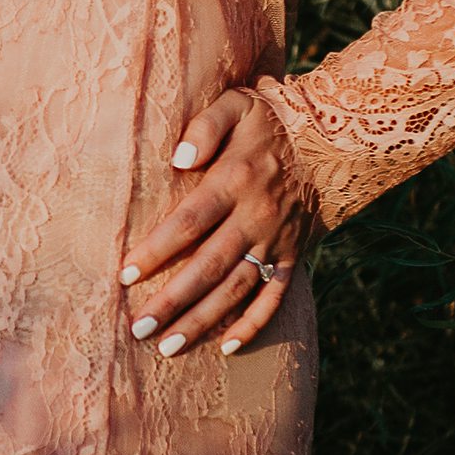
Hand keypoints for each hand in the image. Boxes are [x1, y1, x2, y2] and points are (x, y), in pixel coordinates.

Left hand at [120, 86, 316, 358]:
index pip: (189, 222)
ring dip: (203, 321)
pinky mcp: (293, 257)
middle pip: (209, 267)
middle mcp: (256, 217)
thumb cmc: (268, 121)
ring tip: (168, 348)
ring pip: (237, 290)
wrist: (329, 140)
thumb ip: (205, 126)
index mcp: (236, 180)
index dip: (157, 250)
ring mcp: (276, 242)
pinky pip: (275, 297)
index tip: (125, 274)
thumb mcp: (237, 106)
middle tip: (139, 329)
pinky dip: (254, 324)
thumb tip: (179, 157)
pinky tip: (227, 348)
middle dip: (173, 301)